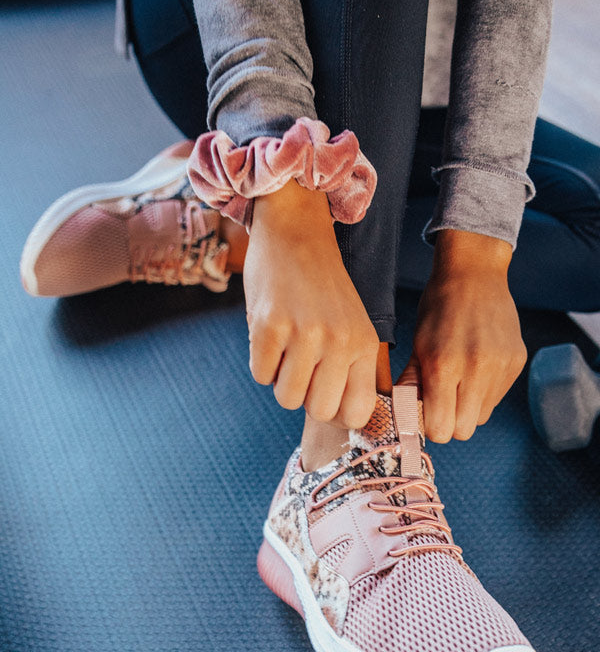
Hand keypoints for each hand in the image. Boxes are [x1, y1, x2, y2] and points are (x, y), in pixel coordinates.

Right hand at [243, 179, 378, 427]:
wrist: (295, 232)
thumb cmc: (321, 287)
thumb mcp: (351, 323)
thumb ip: (349, 369)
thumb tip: (333, 419)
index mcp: (363, 343)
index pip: (358, 413)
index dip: (336, 412)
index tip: (324, 396)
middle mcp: (339, 341)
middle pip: (318, 411)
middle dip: (304, 397)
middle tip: (301, 367)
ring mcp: (304, 333)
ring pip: (286, 397)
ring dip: (280, 379)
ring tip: (286, 348)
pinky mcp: (269, 326)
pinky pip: (260, 375)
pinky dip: (261, 361)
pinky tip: (270, 333)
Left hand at [399, 230, 526, 441]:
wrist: (474, 275)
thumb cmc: (438, 308)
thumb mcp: (417, 344)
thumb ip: (411, 383)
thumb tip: (403, 416)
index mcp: (443, 365)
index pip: (440, 429)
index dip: (430, 426)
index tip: (425, 413)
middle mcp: (476, 369)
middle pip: (463, 431)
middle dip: (449, 422)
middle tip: (440, 402)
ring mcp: (500, 367)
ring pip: (481, 417)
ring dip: (467, 408)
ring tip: (459, 381)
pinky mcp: (517, 362)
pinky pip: (497, 398)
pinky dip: (484, 392)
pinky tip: (475, 367)